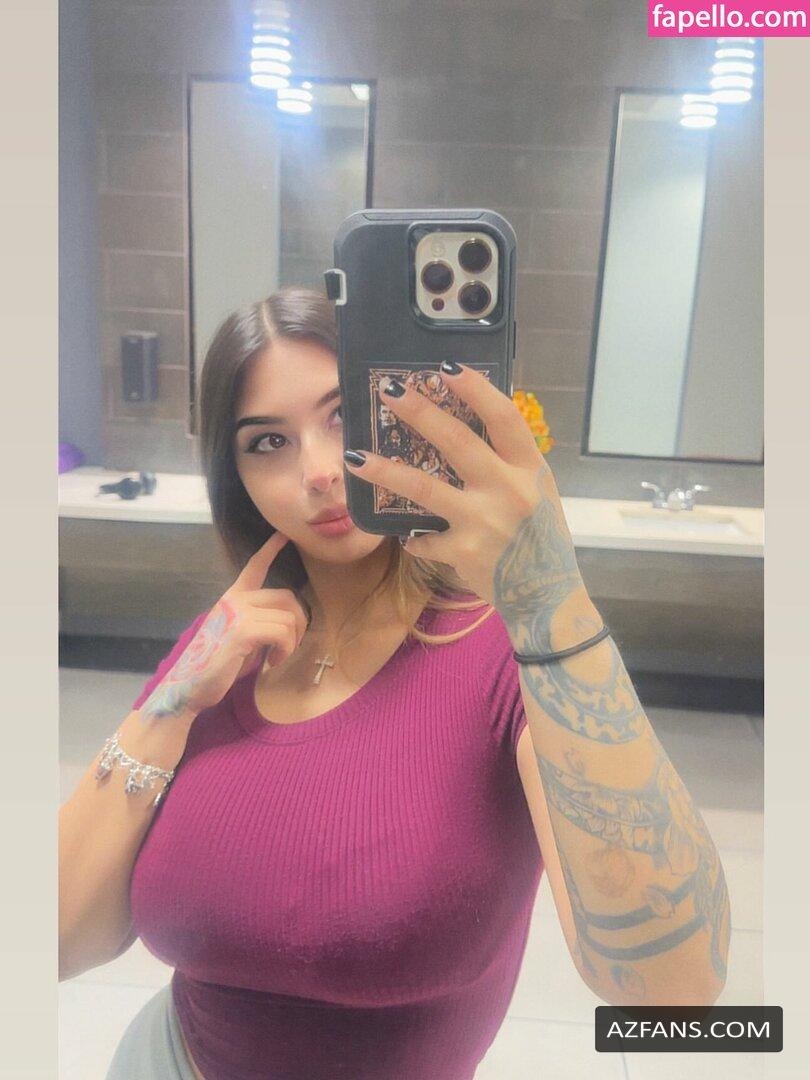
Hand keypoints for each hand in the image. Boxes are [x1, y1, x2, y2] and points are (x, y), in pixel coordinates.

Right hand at [139, 532, 309, 719]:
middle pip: (287, 597)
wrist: (190, 687)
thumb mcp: (239, 636)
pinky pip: (282, 632)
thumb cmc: (217, 666)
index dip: (270, 549)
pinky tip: (272, 663)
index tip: (283, 535)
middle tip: (288, 647)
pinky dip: (285, 650)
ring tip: (276, 658)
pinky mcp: (241, 631)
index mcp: (232, 598)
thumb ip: (258, 620)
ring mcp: (237, 613)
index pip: (254, 567)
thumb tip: (288, 621)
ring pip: (289, 618)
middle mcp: (234, 600)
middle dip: (298, 624)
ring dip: (291, 643)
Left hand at [342, 363, 586, 633]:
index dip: (475, 389)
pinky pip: (424, 538)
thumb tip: (474, 424)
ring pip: (424, 487)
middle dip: (420, 412)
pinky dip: (415, 538)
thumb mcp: (539, 491)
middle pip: (457, 441)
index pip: (504, 417)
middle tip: (389, 391)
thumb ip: (511, 463)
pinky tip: (409, 538)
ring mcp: (482, 520)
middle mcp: (507, 489)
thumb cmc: (542, 538)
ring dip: (386, 470)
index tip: (445, 368)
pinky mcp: (462, 550)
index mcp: (530, 469)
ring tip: (355, 457)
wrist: (547, 596)